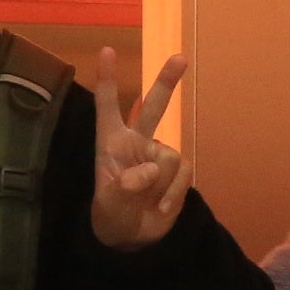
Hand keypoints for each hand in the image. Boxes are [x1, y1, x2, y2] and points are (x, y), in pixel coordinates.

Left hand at [90, 48, 191, 251]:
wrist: (132, 239)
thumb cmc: (112, 215)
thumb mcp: (109, 204)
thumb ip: (126, 186)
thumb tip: (151, 170)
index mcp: (111, 143)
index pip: (107, 107)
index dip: (107, 79)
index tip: (107, 51)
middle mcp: (137, 143)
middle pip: (152, 107)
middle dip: (167, 82)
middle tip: (180, 58)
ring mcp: (159, 156)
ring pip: (169, 158)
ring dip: (161, 184)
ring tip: (148, 202)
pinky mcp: (177, 173)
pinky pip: (183, 174)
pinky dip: (174, 193)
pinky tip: (162, 207)